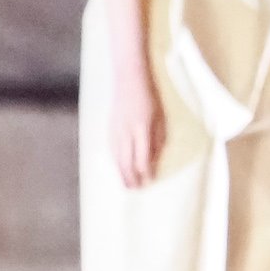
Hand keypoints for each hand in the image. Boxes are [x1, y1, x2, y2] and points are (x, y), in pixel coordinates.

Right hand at [110, 72, 165, 188]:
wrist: (128, 80)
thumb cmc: (149, 98)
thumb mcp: (160, 118)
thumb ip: (157, 139)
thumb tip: (154, 158)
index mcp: (141, 129)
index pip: (142, 158)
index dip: (145, 172)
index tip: (150, 181)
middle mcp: (126, 132)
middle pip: (126, 161)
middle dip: (131, 178)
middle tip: (135, 190)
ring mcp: (115, 130)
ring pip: (117, 157)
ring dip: (121, 173)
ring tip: (126, 184)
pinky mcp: (110, 128)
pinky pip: (112, 149)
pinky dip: (116, 161)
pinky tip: (118, 167)